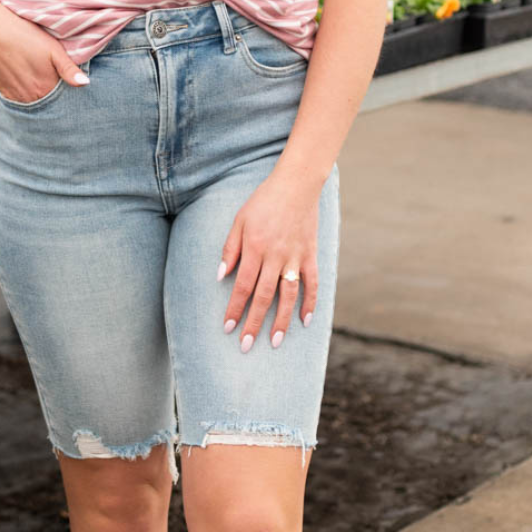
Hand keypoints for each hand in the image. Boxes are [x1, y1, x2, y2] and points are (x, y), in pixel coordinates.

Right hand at [0, 0, 88, 103]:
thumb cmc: (25, 36)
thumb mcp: (53, 49)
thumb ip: (69, 69)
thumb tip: (85, 84)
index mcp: (47, 88)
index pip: (65, 100)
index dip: (70, 92)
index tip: (70, 83)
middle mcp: (32, 98)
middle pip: (50, 104)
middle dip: (56, 97)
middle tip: (55, 79)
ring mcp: (17, 98)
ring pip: (36, 104)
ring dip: (41, 98)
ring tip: (40, 79)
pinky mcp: (5, 94)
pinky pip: (21, 102)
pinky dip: (27, 96)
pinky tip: (28, 82)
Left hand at [216, 169, 322, 350]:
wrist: (296, 184)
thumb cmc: (263, 202)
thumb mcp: (239, 220)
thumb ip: (230, 249)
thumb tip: (220, 276)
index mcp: (254, 249)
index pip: (242, 287)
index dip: (234, 309)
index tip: (227, 328)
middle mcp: (274, 256)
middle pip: (262, 297)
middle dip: (253, 323)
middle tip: (246, 346)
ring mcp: (295, 257)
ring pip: (287, 295)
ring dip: (281, 321)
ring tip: (275, 342)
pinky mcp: (311, 255)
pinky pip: (312, 283)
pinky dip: (310, 303)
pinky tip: (305, 321)